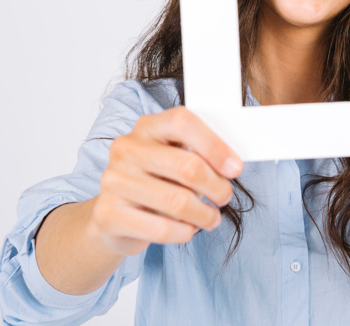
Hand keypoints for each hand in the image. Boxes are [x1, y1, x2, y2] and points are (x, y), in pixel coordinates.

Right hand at [90, 106, 242, 255]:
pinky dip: (184, 232)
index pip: (183, 122)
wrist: (114, 214)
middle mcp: (127, 148)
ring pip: (177, 202)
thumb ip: (199, 153)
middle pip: (187, 166)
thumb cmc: (156, 179)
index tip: (235, 168)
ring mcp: (114, 181)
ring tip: (211, 217)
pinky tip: (189, 229)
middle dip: (216, 186)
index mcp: (148, 126)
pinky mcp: (108, 214)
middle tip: (225, 196)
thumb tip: (231, 165)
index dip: (214, 145)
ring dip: (204, 214)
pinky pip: (161, 228)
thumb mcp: (175, 156)